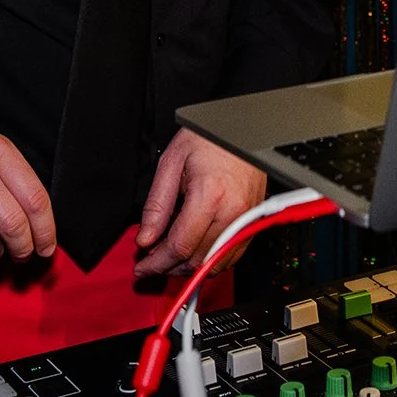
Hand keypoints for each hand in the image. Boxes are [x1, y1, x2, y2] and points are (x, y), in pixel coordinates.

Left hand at [134, 129, 266, 277]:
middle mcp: (232, 211)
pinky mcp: (253, 220)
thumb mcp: (172, 163)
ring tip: (171, 256)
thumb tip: (146, 238)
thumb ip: (157, 205)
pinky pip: (232, 254)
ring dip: (190, 266)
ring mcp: (245, 218)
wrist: (242, 129)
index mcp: (209, 195)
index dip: (156, 263)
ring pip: (215, 263)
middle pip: (197, 260)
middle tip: (152, 261)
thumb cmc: (210, 138)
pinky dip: (210, 259)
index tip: (143, 267)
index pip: (179, 246)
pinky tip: (194, 248)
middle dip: (170, 267)